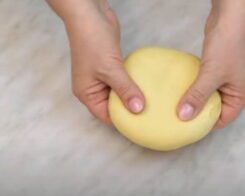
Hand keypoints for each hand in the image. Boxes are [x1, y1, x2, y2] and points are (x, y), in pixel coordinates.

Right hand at [61, 1, 144, 124]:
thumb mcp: (110, 69)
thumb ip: (125, 90)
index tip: (141, 127)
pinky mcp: (111, 67)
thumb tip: (138, 109)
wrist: (91, 15)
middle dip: (130, 111)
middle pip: (114, 106)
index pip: (106, 116)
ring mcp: (103, 77)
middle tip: (150, 117)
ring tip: (152, 106)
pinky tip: (147, 88)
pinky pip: (124, 81)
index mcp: (87, 94)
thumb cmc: (93, 42)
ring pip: (120, 94)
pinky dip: (133, 84)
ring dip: (133, 97)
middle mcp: (94, 88)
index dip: (122, 122)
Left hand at [177, 9, 244, 128]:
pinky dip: (196, 87)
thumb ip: (198, 96)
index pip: (224, 119)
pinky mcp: (219, 68)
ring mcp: (228, 78)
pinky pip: (206, 84)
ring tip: (178, 107)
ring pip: (210, 96)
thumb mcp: (211, 74)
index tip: (187, 129)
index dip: (206, 125)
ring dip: (197, 99)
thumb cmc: (227, 46)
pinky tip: (182, 90)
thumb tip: (183, 116)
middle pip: (216, 108)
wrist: (230, 18)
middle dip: (200, 113)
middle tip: (180, 119)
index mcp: (242, 95)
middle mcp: (237, 89)